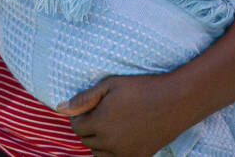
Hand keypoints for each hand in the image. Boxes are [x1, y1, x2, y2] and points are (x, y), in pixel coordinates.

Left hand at [57, 74, 185, 156]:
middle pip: (86, 141)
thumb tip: (60, 109)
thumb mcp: (110, 85)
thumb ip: (84, 98)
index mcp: (100, 123)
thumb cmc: (141, 87)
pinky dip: (113, 152)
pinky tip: (121, 136)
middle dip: (89, 127)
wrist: (174, 101)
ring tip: (111, 124)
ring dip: (99, 142)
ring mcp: (124, 154)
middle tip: (102, 112)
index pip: (76, 127)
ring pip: (99, 154)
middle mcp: (109, 143)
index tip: (90, 106)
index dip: (80, 115)